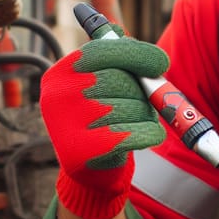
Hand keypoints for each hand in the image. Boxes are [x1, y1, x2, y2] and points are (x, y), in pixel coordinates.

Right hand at [39, 31, 167, 218]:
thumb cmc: (105, 119)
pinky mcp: (83, 152)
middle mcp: (57, 97)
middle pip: (119, 80)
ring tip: (137, 122)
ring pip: (131, 107)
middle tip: (144, 103)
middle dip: (142, 92)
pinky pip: (136, 133)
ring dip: (147, 115)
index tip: (162, 63)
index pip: (100, 51)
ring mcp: (66, 125)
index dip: (136, 54)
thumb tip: (145, 48)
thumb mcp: (103, 85)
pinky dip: (152, 133)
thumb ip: (119, 61)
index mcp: (60, 74)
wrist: (91, 169)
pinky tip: (149, 135)